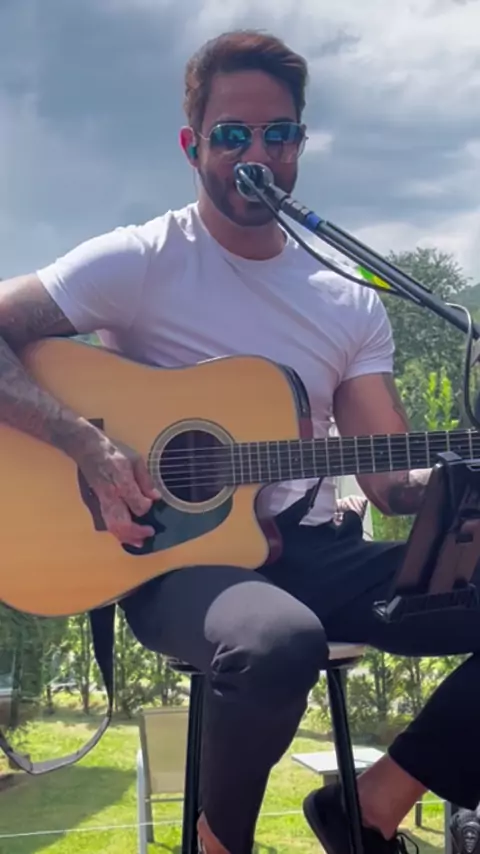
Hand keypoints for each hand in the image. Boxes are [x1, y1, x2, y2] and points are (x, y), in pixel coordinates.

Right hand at [75, 432, 160, 547]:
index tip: (153, 503)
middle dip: (136, 533)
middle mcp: (111, 496)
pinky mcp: (98, 504)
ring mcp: (103, 501)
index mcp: (122, 482)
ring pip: (112, 527)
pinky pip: (108, 523)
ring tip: (139, 542)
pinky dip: (118, 533)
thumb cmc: (114, 451)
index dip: (147, 507)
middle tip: (150, 533)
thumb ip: (146, 480)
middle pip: (121, 523)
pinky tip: (126, 535)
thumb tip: (155, 497)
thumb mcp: (135, 460)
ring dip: (126, 538)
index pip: (137, 505)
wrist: (88, 449)